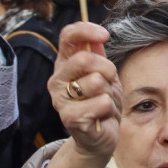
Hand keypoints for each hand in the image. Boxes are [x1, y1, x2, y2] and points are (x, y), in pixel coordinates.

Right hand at [49, 22, 121, 160]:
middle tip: (109, 83)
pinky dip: (109, 109)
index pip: (67, 36)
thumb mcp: (105, 74)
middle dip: (107, 69)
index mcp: (65, 64)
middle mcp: (58, 79)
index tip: (104, 35)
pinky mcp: (69, 117)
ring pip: (96, 81)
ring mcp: (60, 99)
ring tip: (103, 102)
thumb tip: (98, 37)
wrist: (100, 137)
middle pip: (84, 59)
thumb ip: (98, 55)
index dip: (86, 30)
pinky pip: (101, 102)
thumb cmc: (101, 103)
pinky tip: (102, 116)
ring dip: (109, 92)